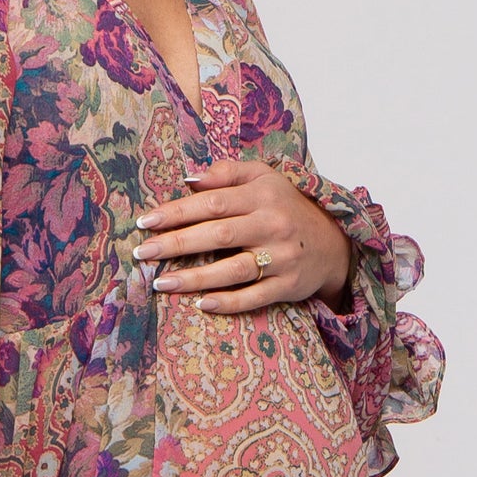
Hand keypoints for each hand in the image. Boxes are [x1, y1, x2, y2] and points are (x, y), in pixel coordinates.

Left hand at [133, 157, 352, 314]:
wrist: (334, 242)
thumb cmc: (287, 206)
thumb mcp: (263, 177)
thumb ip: (226, 172)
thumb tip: (188, 178)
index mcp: (262, 195)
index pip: (212, 202)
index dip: (176, 212)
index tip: (145, 221)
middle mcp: (272, 225)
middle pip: (218, 235)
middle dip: (176, 244)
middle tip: (143, 253)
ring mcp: (282, 257)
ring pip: (233, 270)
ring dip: (195, 278)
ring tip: (161, 282)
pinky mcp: (288, 286)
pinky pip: (255, 297)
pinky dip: (228, 302)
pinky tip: (201, 304)